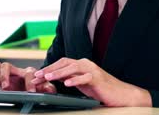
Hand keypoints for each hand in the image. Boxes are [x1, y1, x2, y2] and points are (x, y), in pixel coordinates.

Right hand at [0, 61, 55, 92]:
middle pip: (8, 66)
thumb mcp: (43, 87)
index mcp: (28, 72)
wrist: (29, 88)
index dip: (29, 82)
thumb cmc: (36, 86)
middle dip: (5, 75)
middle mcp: (17, 71)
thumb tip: (50, 89)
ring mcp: (8, 73)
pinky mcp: (0, 78)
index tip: (30, 91)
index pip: (28, 73)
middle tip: (6, 86)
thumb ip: (47, 87)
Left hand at [32, 58, 150, 106]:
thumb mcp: (81, 82)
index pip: (61, 63)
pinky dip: (75, 80)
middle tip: (38, 75)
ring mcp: (92, 70)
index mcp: (81, 64)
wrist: (121, 95)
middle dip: (50, 69)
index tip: (37, 75)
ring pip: (73, 67)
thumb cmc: (101, 89)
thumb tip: (53, 76)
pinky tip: (67, 84)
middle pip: (65, 63)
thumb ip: (69, 77)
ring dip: (59, 72)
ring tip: (48, 77)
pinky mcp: (98, 78)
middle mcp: (85, 64)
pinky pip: (85, 77)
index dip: (49, 68)